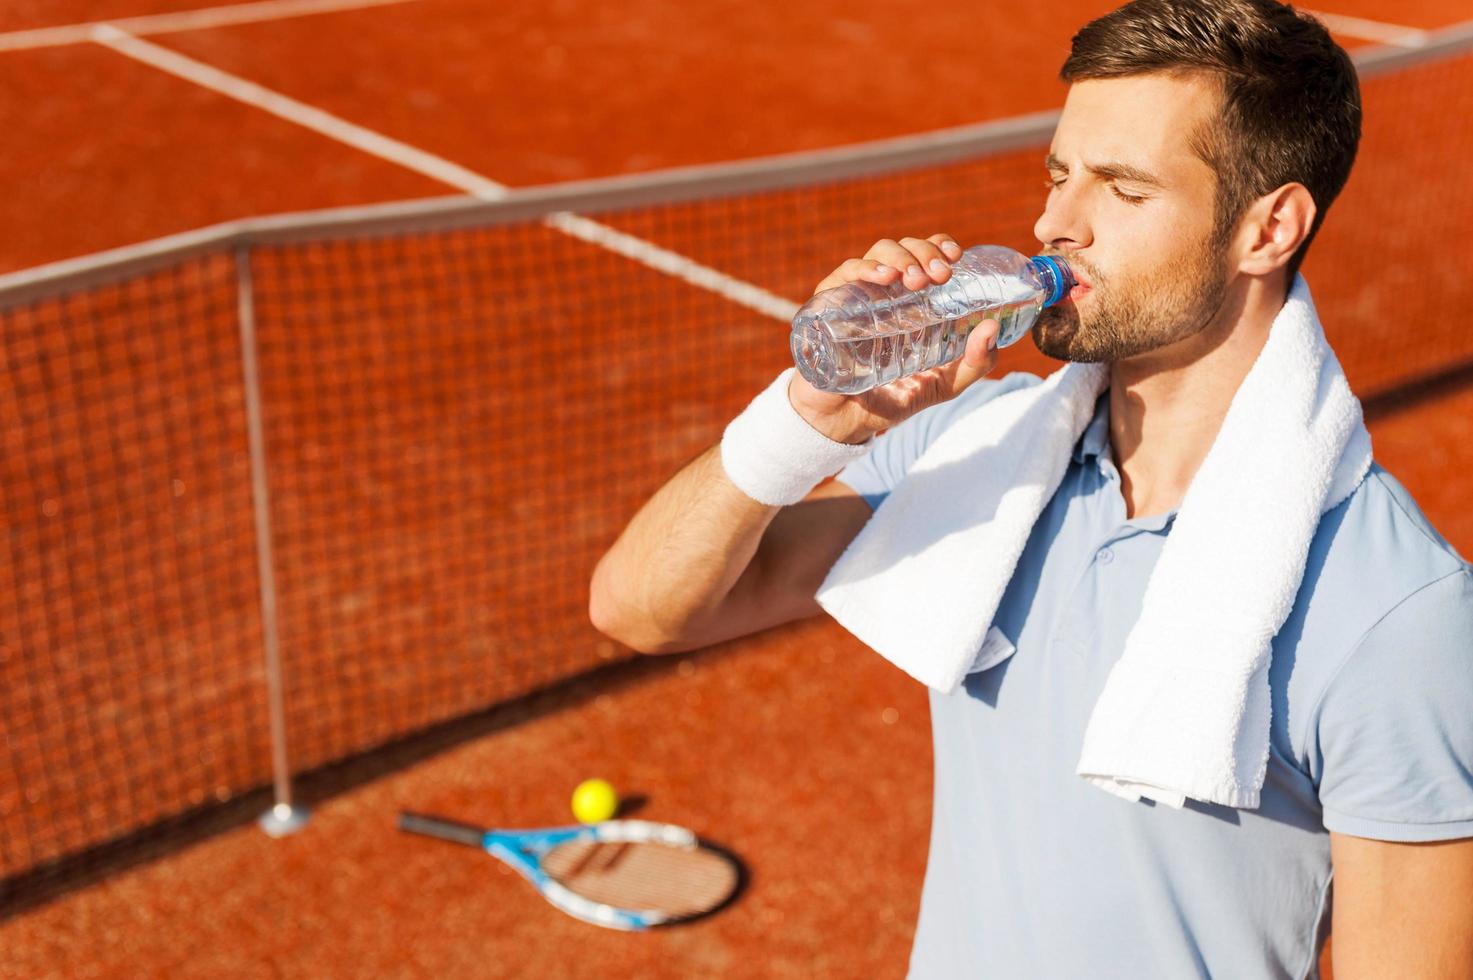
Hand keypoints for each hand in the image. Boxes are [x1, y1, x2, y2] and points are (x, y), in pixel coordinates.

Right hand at [789, 234, 1000, 443]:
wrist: (845, 422)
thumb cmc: (890, 397)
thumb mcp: (942, 384)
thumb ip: (974, 364)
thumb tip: (992, 328)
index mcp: (909, 299)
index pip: (925, 255)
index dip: (939, 246)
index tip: (956, 256)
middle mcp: (883, 290)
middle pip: (905, 248)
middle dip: (925, 252)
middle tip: (940, 275)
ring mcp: (855, 294)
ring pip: (878, 253)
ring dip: (902, 258)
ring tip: (916, 280)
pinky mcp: (828, 304)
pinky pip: (844, 273)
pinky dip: (866, 269)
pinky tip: (885, 278)